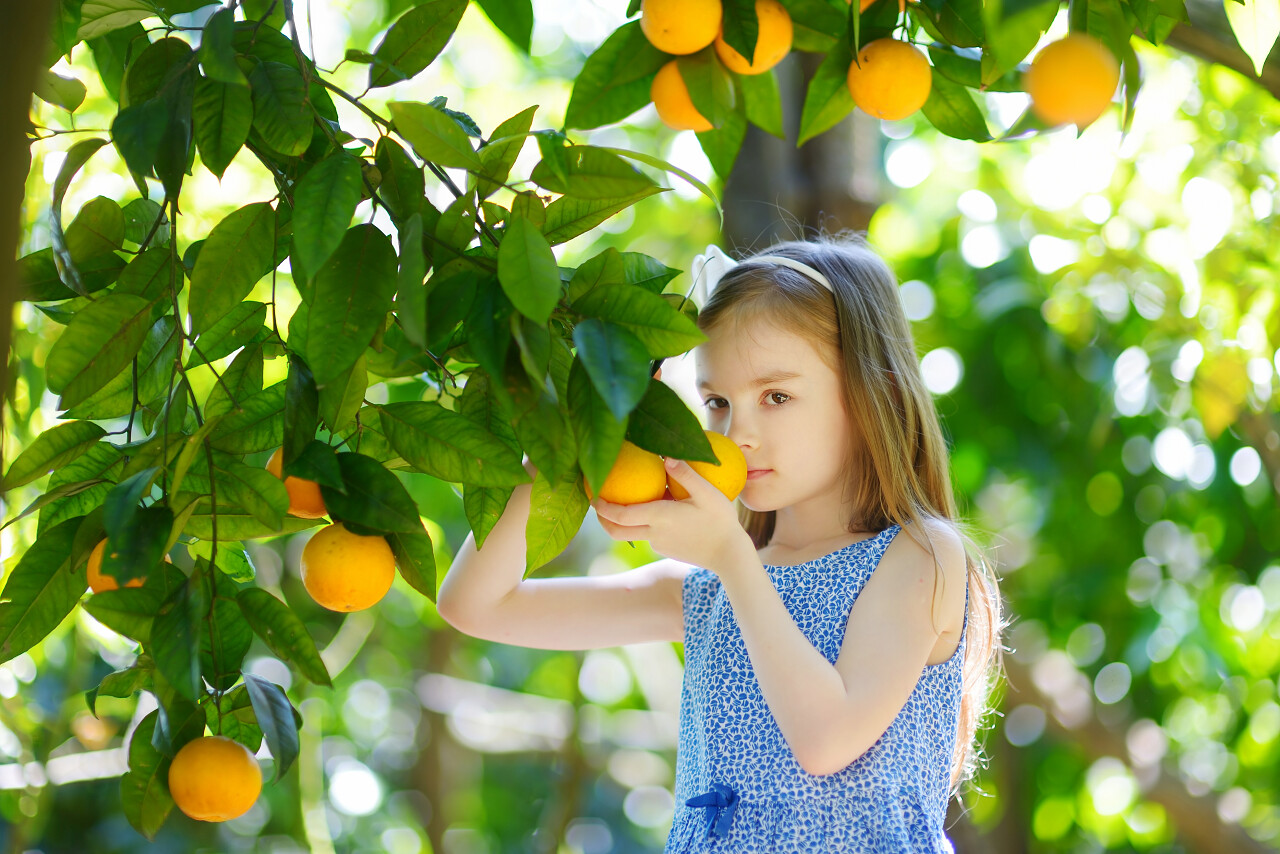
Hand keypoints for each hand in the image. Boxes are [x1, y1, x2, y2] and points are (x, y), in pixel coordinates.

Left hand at [591, 457, 752, 574]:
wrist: (730, 555)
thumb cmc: (721, 522)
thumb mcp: (708, 493)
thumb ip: (686, 474)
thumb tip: (665, 456)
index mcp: (659, 518)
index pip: (620, 514)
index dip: (602, 506)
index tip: (592, 493)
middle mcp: (654, 534)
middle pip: (616, 531)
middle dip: (601, 519)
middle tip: (595, 502)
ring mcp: (659, 544)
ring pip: (631, 534)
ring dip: (620, 521)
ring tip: (619, 502)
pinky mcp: (666, 549)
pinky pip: (648, 535)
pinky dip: (642, 524)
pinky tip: (653, 510)